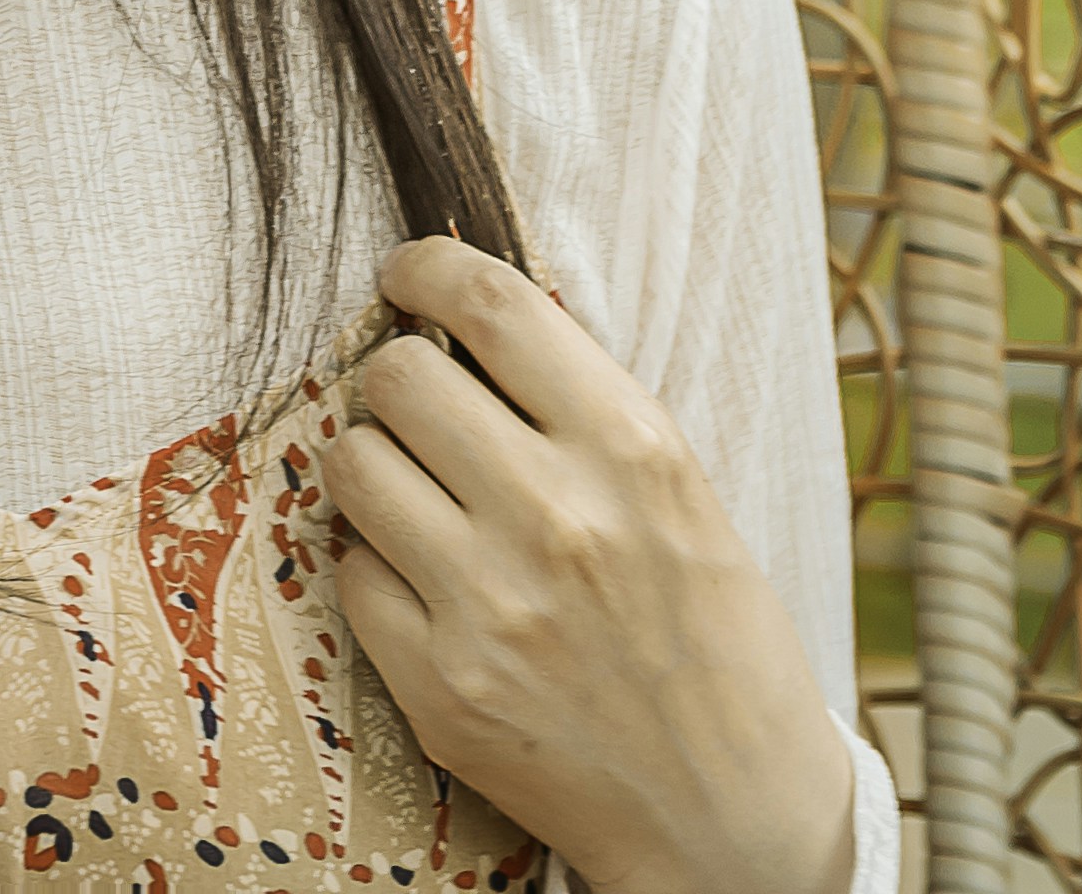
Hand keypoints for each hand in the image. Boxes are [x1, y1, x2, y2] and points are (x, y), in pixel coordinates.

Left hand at [321, 233, 857, 893]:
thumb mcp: (676, 487)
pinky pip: (350, 573)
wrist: (731, 812)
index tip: (407, 274)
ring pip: (353, 464)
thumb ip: (579, 404)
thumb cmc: (712, 635)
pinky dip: (376, 566)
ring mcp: (489, 606)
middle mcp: (555, 514)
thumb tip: (471, 319)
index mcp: (630, 446)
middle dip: (395, 376)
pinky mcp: (441, 688)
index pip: (491, 304)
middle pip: (397, 376)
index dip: (427, 269)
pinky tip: (424, 581)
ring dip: (373, 463)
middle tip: (417, 404)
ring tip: (414, 490)